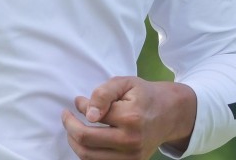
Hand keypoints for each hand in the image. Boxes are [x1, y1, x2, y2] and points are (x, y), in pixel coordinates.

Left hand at [61, 77, 195, 158]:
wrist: (169, 114)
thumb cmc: (144, 95)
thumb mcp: (125, 83)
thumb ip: (104, 93)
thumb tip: (87, 112)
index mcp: (130, 117)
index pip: (92, 115)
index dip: (79, 106)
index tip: (78, 101)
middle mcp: (130, 141)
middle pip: (85, 140)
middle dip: (69, 126)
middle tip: (66, 116)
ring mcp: (131, 157)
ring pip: (88, 156)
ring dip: (74, 142)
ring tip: (73, 129)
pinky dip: (87, 154)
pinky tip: (86, 141)